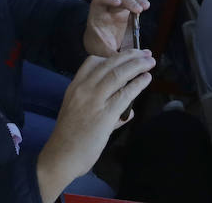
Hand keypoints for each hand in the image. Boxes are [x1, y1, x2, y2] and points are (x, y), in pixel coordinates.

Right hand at [36, 50, 153, 199]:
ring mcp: (94, 100)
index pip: (92, 62)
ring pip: (118, 74)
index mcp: (74, 87)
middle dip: (130, 56)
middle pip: (109, 64)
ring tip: (150, 61)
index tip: (126, 56)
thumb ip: (103, 110)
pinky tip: (146, 79)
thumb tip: (127, 112)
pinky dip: (138, 84)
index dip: (112, 56)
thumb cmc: (68, 140)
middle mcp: (83, 89)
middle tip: (145, 52)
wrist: (60, 157)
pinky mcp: (105, 114)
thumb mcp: (78, 115)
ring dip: (137, 65)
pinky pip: (125, 94)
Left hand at [84, 0, 151, 56]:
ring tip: (146, 6)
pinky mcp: (128, 10)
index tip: (117, 2)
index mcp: (97, 15)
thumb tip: (127, 62)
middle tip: (139, 10)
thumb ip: (112, 56)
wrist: (98, 45)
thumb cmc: (98, 47)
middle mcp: (108, 8)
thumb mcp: (101, 52)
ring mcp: (119, 7)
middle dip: (129, 1)